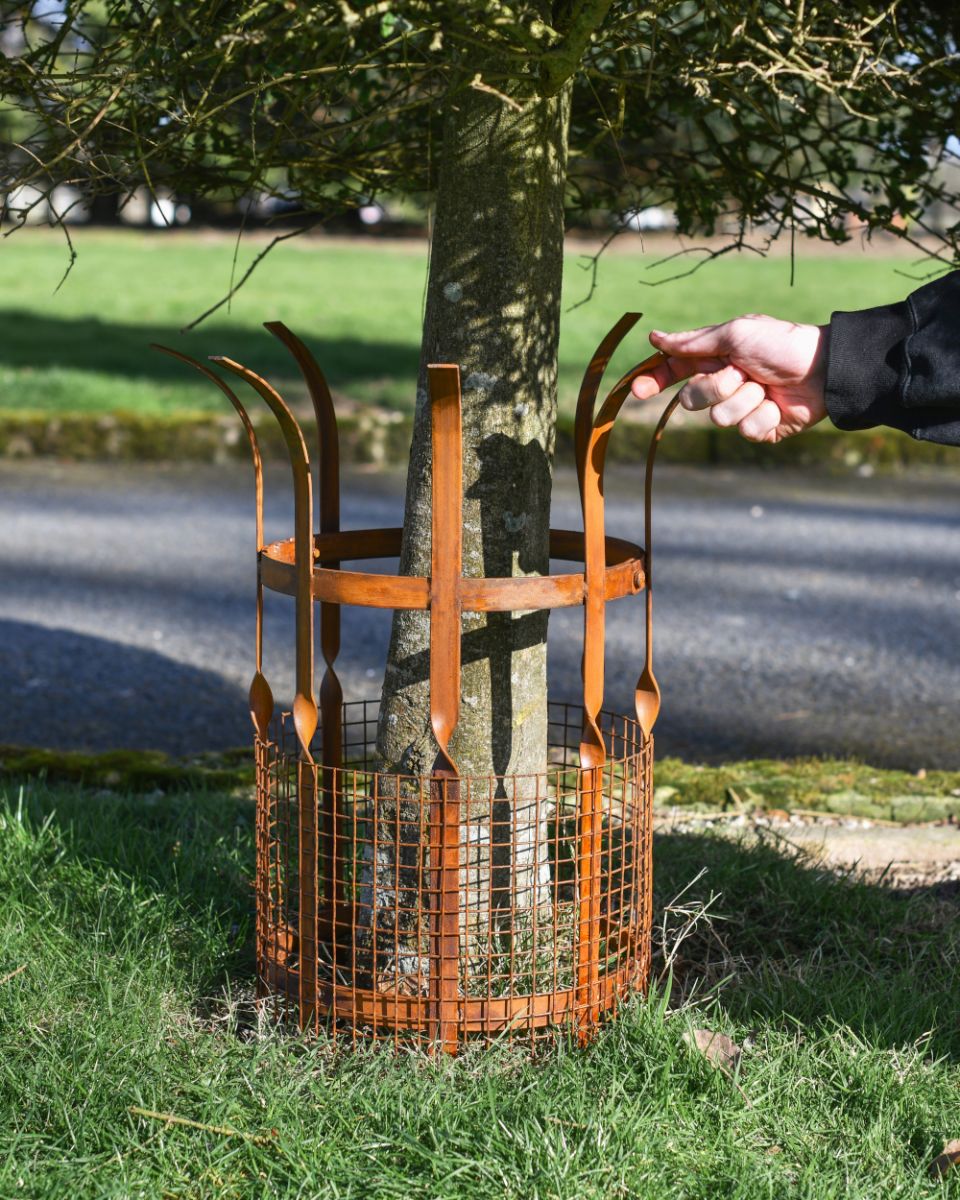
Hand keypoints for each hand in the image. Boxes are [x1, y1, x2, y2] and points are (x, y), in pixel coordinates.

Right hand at [629, 315, 827, 442]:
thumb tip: (655, 338)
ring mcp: (740, 409)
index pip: (674, 372)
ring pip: (719, 418)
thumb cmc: (780, 344)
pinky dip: (764, 415)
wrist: (822, 369)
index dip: (655, 381)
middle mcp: (724, 384)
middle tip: (742, 374)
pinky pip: (746, 431)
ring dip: (745, 400)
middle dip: (716, 387)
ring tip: (767, 388)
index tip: (638, 390)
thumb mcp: (735, 334)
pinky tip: (780, 405)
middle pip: (692, 399)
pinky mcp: (759, 429)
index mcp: (715, 359)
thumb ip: (693, 341)